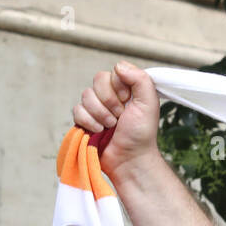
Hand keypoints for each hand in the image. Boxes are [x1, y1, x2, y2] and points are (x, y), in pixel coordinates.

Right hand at [71, 61, 160, 179]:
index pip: (111, 73)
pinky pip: (77, 110)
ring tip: (111, 127)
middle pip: (97, 82)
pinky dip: (89, 122)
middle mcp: (110, 95)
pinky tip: (99, 132)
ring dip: (100, 114)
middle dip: (109, 102)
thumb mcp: (148, 104)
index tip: (128, 102)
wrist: (129, 160)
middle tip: (120, 117)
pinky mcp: (84, 120)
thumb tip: (119, 65)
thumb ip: (140, 80)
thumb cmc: (141, 134)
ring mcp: (95, 107)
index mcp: (126, 89)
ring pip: (85, 96)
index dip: (118, 88)